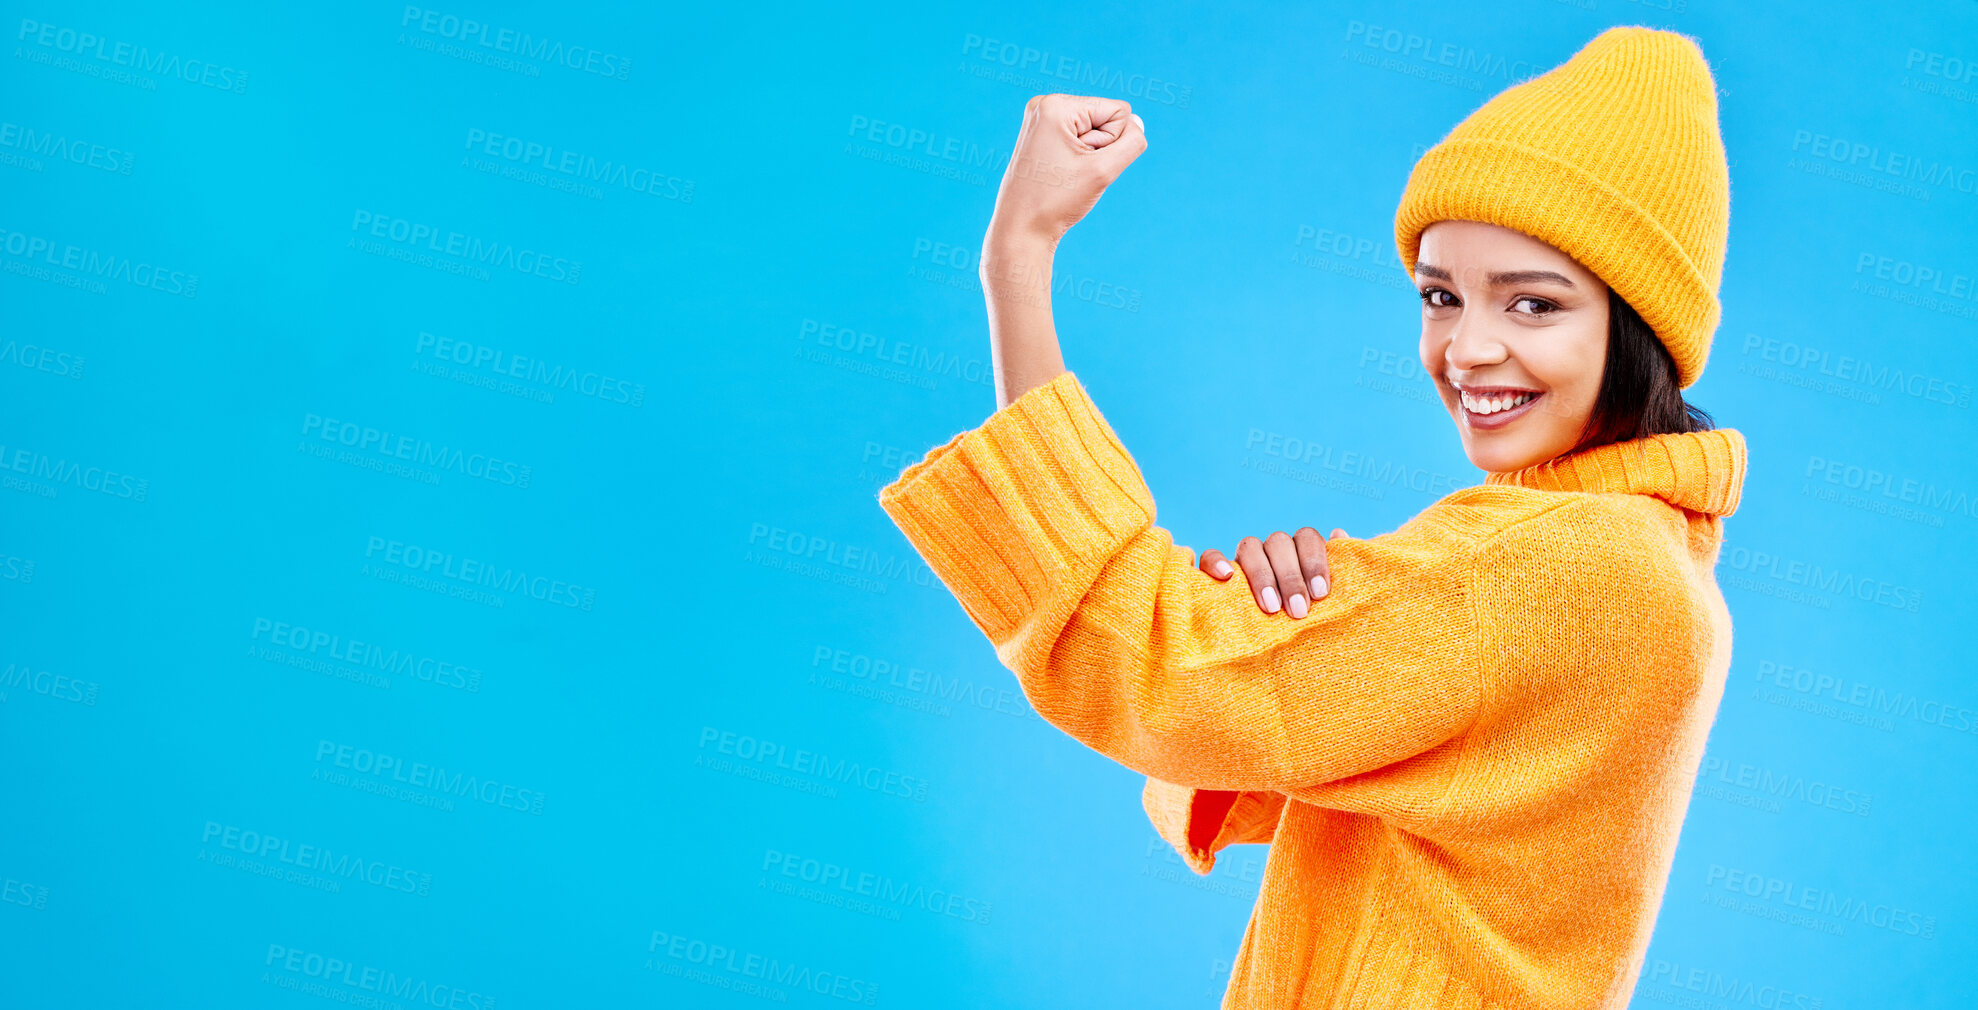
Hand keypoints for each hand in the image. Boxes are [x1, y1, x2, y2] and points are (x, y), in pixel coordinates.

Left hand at [985, 93, 1146, 247]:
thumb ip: (1131, 143)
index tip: (1082, 164)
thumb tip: (1137, 122)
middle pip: (1104, 118)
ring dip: (1089, 155)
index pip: (1118, 111)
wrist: (1021, 229)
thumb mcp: (1103, 171)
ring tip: (1064, 173)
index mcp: (1056, 105)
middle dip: (1098, 148)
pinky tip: (1060, 172)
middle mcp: (1045, 105)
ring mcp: (1040, 119)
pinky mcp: (1040, 134)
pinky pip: (1078, 138)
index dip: (1110, 143)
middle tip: (1072, 172)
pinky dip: (1078, 157)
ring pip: (1093, 130)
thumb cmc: (1056, 201)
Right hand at [1194, 528, 1348, 618]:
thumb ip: (1338, 570)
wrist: (1274, 650)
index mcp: (1300, 552)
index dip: (1314, 561)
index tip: (1321, 593)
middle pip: (1280, 542)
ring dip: (1262, 575)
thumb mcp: (1327, 602)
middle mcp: (1272, 552)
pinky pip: (1209, 556)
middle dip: (1291, 577)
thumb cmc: (1308, 624)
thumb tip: (1339, 533)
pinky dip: (1215, 561)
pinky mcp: (1214, 574)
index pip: (1306, 538)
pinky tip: (1226, 576)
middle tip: (1298, 610)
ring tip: (1272, 608)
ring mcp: (1243, 561)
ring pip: (1250, 547)